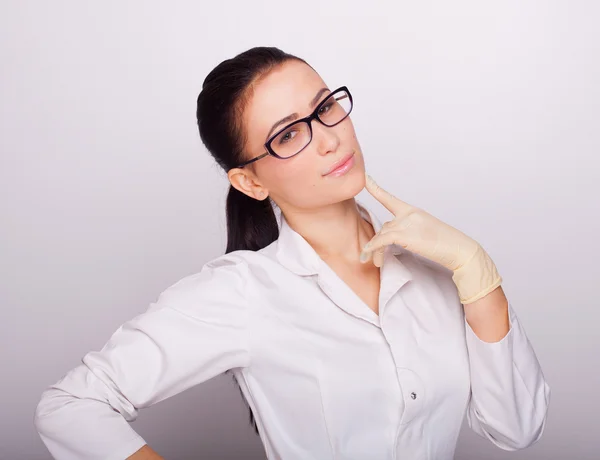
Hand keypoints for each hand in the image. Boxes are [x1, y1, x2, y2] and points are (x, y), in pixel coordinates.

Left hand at [360, 173, 501, 303]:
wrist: (461, 251)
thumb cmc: (447, 245)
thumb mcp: (425, 233)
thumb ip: (408, 231)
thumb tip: (392, 238)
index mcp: (414, 211)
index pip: (390, 199)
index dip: (376, 189)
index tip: (366, 178)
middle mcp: (409, 214)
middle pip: (384, 226)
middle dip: (377, 242)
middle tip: (371, 257)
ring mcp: (408, 223)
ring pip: (382, 234)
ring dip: (374, 250)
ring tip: (375, 263)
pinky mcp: (406, 235)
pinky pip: (382, 240)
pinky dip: (373, 247)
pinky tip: (367, 254)